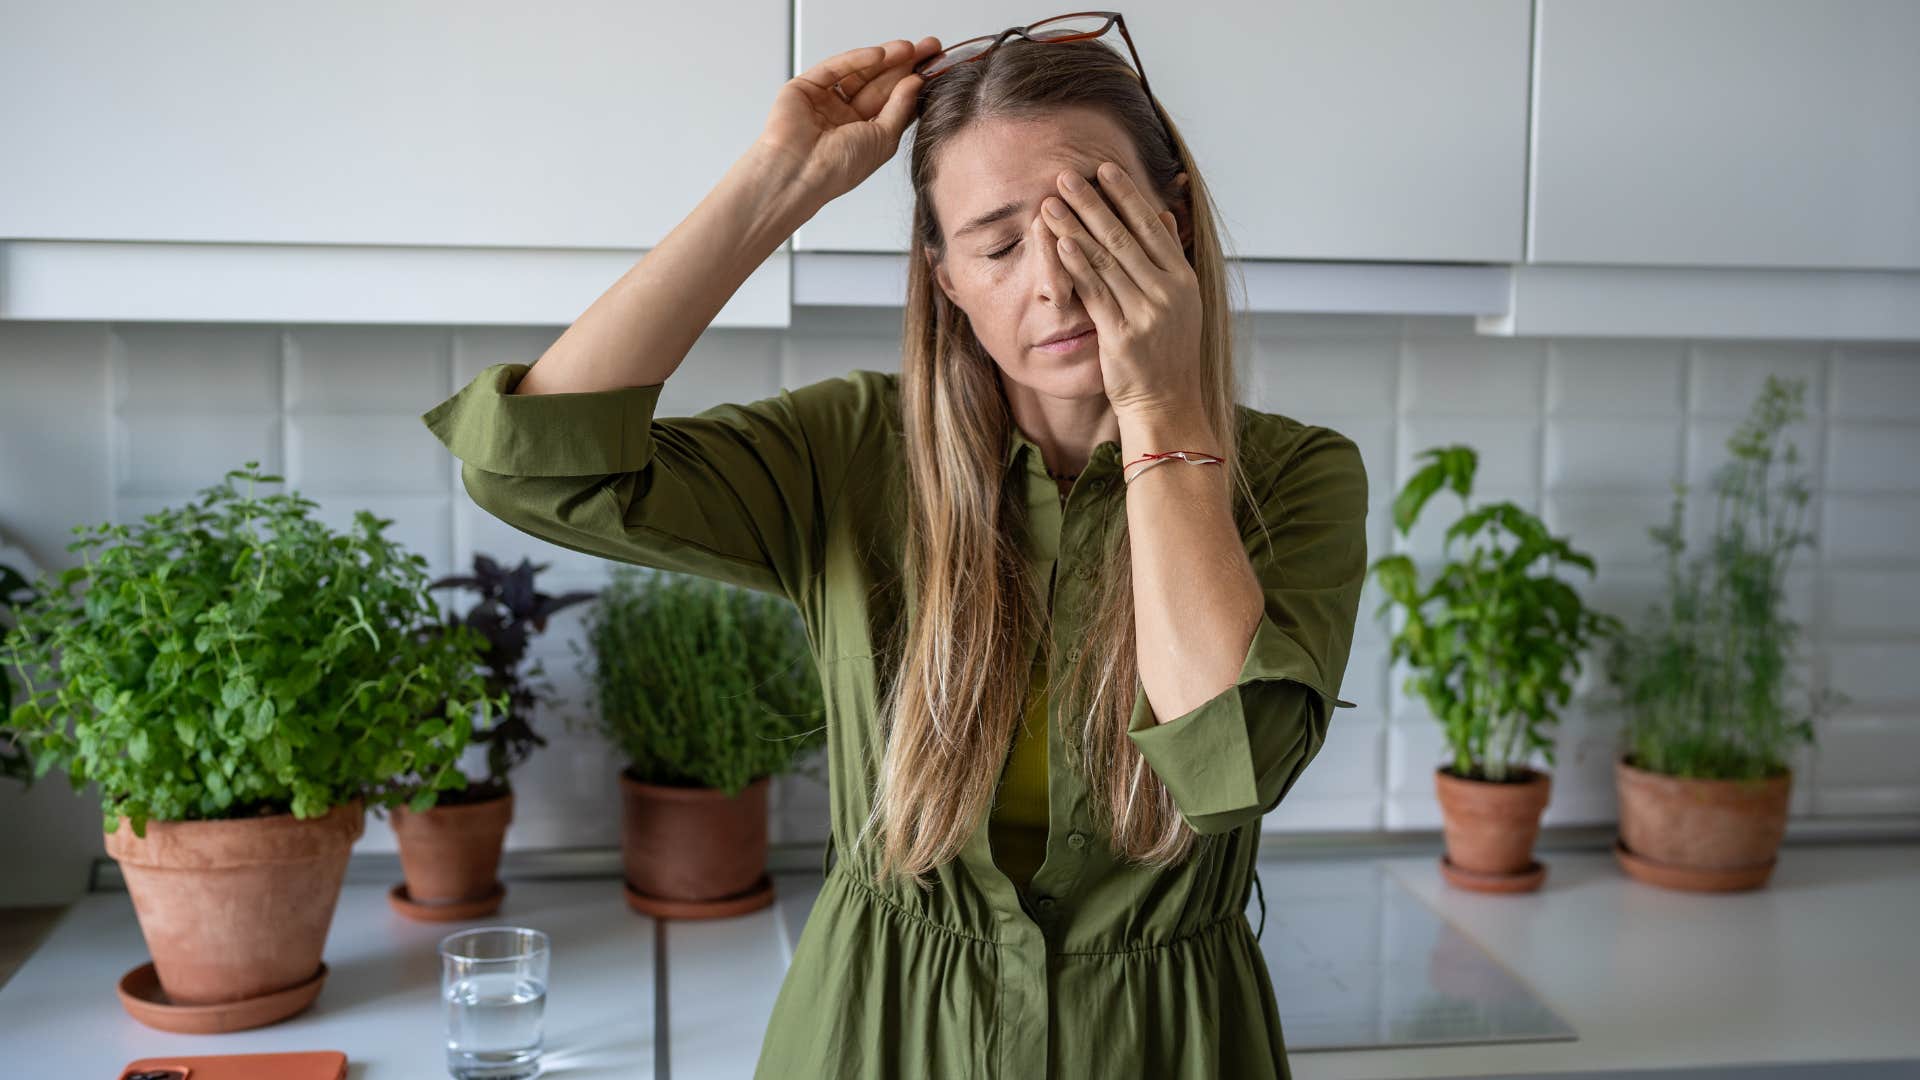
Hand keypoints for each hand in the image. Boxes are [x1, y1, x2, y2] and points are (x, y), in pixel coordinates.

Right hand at [754, 37, 942, 208]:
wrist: (800, 173)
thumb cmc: (838, 169)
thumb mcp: (884, 138)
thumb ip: (901, 107)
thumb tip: (916, 81)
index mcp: (864, 134)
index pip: (893, 102)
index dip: (913, 84)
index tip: (934, 67)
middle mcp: (844, 117)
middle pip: (879, 84)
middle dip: (904, 66)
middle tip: (928, 49)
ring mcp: (825, 101)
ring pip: (859, 73)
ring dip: (885, 59)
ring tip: (910, 49)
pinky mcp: (805, 87)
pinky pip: (835, 68)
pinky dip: (857, 59)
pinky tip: (880, 54)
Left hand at [1040, 161, 1201, 418]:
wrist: (1167, 404)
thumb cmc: (1167, 354)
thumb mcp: (1180, 302)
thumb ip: (1168, 257)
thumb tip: (1163, 214)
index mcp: (1183, 279)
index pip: (1151, 226)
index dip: (1127, 195)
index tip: (1105, 168)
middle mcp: (1168, 292)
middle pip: (1124, 237)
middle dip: (1093, 202)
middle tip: (1067, 174)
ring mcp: (1147, 313)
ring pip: (1106, 260)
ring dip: (1076, 227)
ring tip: (1053, 202)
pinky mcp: (1123, 335)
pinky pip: (1096, 292)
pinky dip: (1078, 265)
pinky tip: (1061, 243)